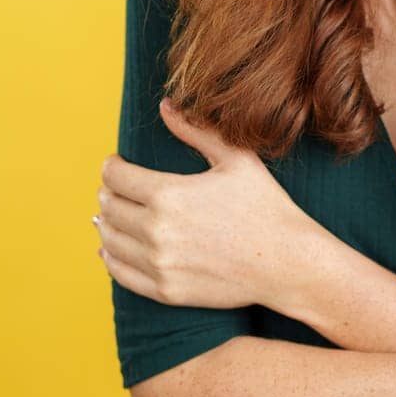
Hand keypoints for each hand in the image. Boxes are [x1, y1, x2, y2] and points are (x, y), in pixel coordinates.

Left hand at [94, 98, 316, 310]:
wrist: (288, 263)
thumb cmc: (267, 206)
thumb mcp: (238, 160)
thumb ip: (196, 131)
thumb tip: (164, 106)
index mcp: (169, 194)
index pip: (115, 176)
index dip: (112, 166)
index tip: (117, 164)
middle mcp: (156, 231)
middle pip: (108, 207)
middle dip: (109, 193)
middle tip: (119, 188)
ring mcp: (159, 264)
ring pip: (109, 240)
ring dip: (107, 225)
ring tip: (117, 216)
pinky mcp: (164, 291)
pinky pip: (119, 273)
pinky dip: (111, 258)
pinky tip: (113, 249)